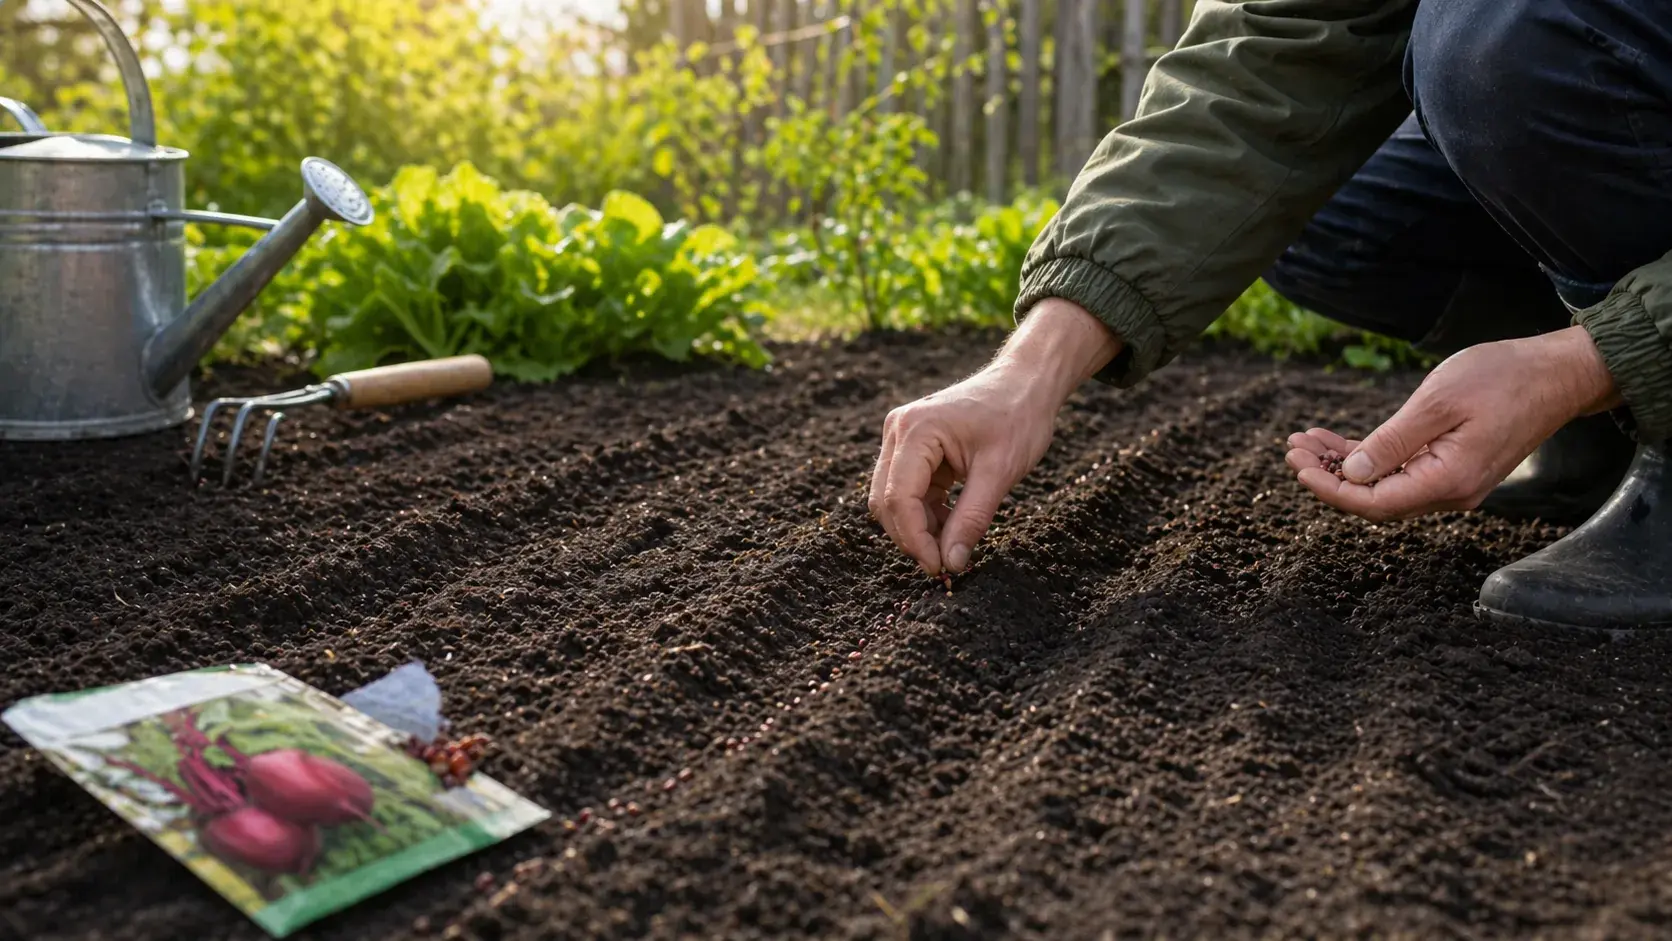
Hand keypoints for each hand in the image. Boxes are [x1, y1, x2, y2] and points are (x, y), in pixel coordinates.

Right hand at [869, 299, 1121, 573]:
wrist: (1026, 383)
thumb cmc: (1018, 417)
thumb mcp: (1000, 472)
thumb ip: (972, 519)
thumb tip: (952, 563)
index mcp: (916, 430)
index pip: (899, 498)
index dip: (915, 539)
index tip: (939, 568)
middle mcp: (899, 431)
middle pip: (887, 501)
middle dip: (912, 537)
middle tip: (945, 565)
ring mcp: (902, 438)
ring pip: (894, 499)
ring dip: (919, 527)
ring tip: (954, 544)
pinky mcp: (913, 448)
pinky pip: (908, 492)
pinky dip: (926, 514)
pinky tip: (953, 524)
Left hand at [1285, 325, 1621, 521]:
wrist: (1557, 374)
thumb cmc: (1503, 378)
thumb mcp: (1439, 402)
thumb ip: (1393, 442)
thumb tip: (1352, 474)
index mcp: (1447, 481)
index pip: (1374, 504)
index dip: (1331, 490)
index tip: (1298, 467)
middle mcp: (1450, 492)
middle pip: (1374, 499)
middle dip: (1328, 476)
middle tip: (1292, 448)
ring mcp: (1452, 482)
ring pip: (1383, 486)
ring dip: (1343, 465)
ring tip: (1305, 441)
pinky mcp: (1451, 467)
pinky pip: (1400, 472)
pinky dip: (1367, 457)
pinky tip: (1336, 440)